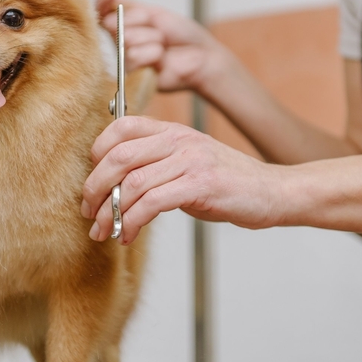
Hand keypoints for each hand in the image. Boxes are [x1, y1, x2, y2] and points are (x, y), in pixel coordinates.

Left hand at [80, 116, 283, 243]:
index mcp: (172, 130)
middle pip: (118, 156)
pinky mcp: (201, 184)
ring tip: (103, 231)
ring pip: (132, 182)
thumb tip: (114, 187)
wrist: (272, 191)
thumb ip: (155, 165)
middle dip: (94, 187)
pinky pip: (153, 202)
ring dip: (111, 212)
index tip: (92, 182)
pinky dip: (133, 221)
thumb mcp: (187, 162)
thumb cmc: (227, 182)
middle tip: (88, 212)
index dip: (97, 153)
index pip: (121, 127)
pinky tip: (128, 235)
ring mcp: (190, 160)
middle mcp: (179, 139)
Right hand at [96, 0, 238, 94]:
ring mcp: (125, 60)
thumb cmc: (181, 35)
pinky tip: (161, 58)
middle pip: (113, 23)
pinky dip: (152, 53)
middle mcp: (120, 42)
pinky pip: (134, 57)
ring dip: (151, 38)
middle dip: (141, 21)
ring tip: (163, 45)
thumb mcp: (154, 12)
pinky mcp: (133, 77)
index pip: (100, 9)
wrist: (201, 55)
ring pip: (126, 40)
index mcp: (123, 25)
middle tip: (159, 30)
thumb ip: (127, 4)